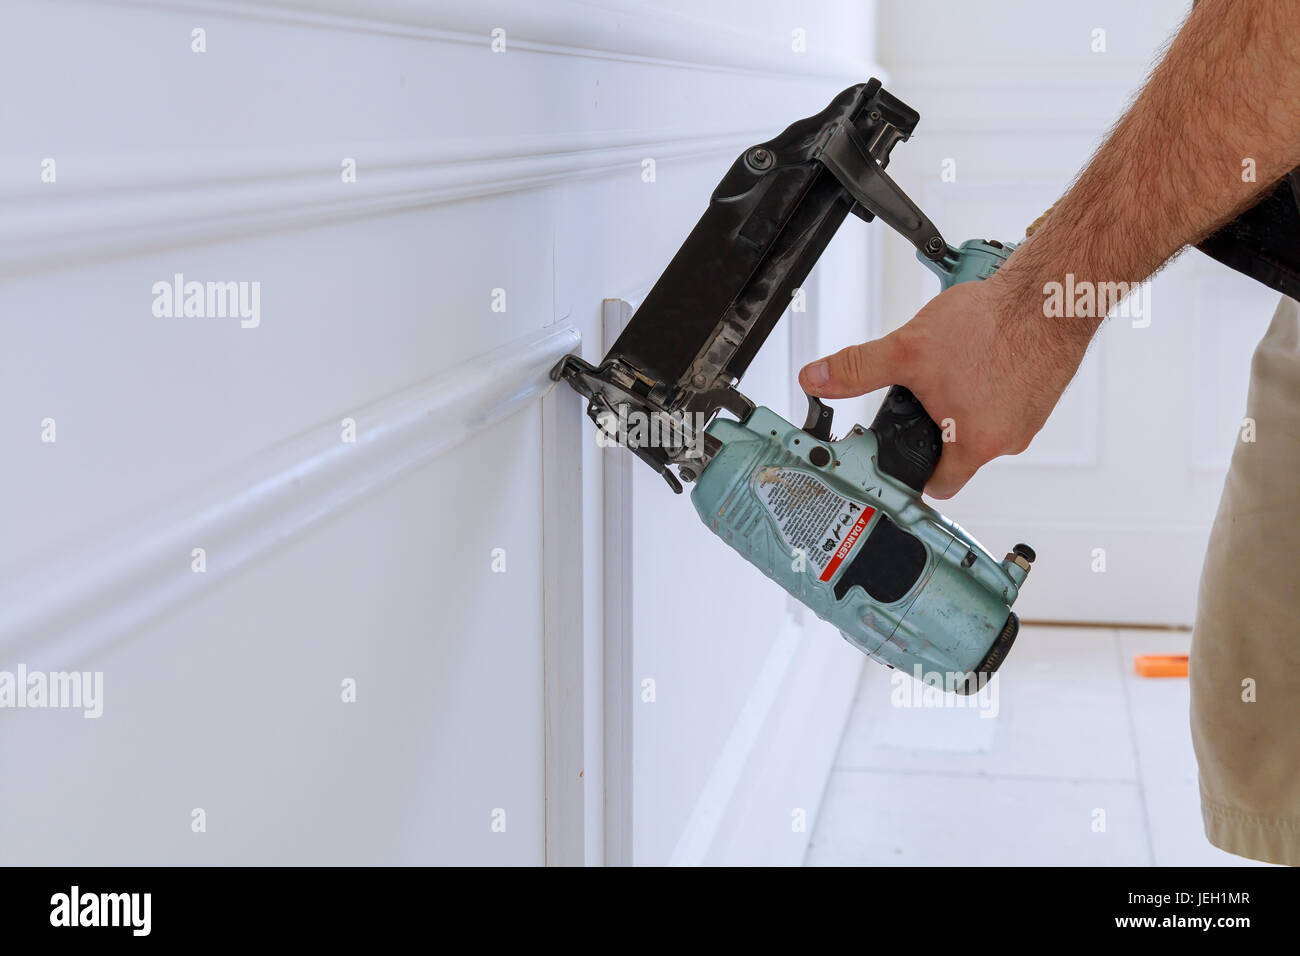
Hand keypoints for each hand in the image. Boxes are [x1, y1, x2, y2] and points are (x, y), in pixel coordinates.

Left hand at [797, 278, 1090, 498]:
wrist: (1050, 293)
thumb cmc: (992, 324)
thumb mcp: (907, 350)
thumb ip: (857, 370)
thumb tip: (816, 379)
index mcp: (975, 444)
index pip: (940, 485)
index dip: (915, 474)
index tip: (901, 458)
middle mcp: (1008, 439)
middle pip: (959, 450)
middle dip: (936, 426)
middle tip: (923, 394)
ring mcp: (1031, 417)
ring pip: (984, 421)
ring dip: (964, 401)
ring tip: (954, 366)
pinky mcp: (1044, 393)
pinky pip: (1008, 399)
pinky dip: (992, 383)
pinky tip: (980, 354)